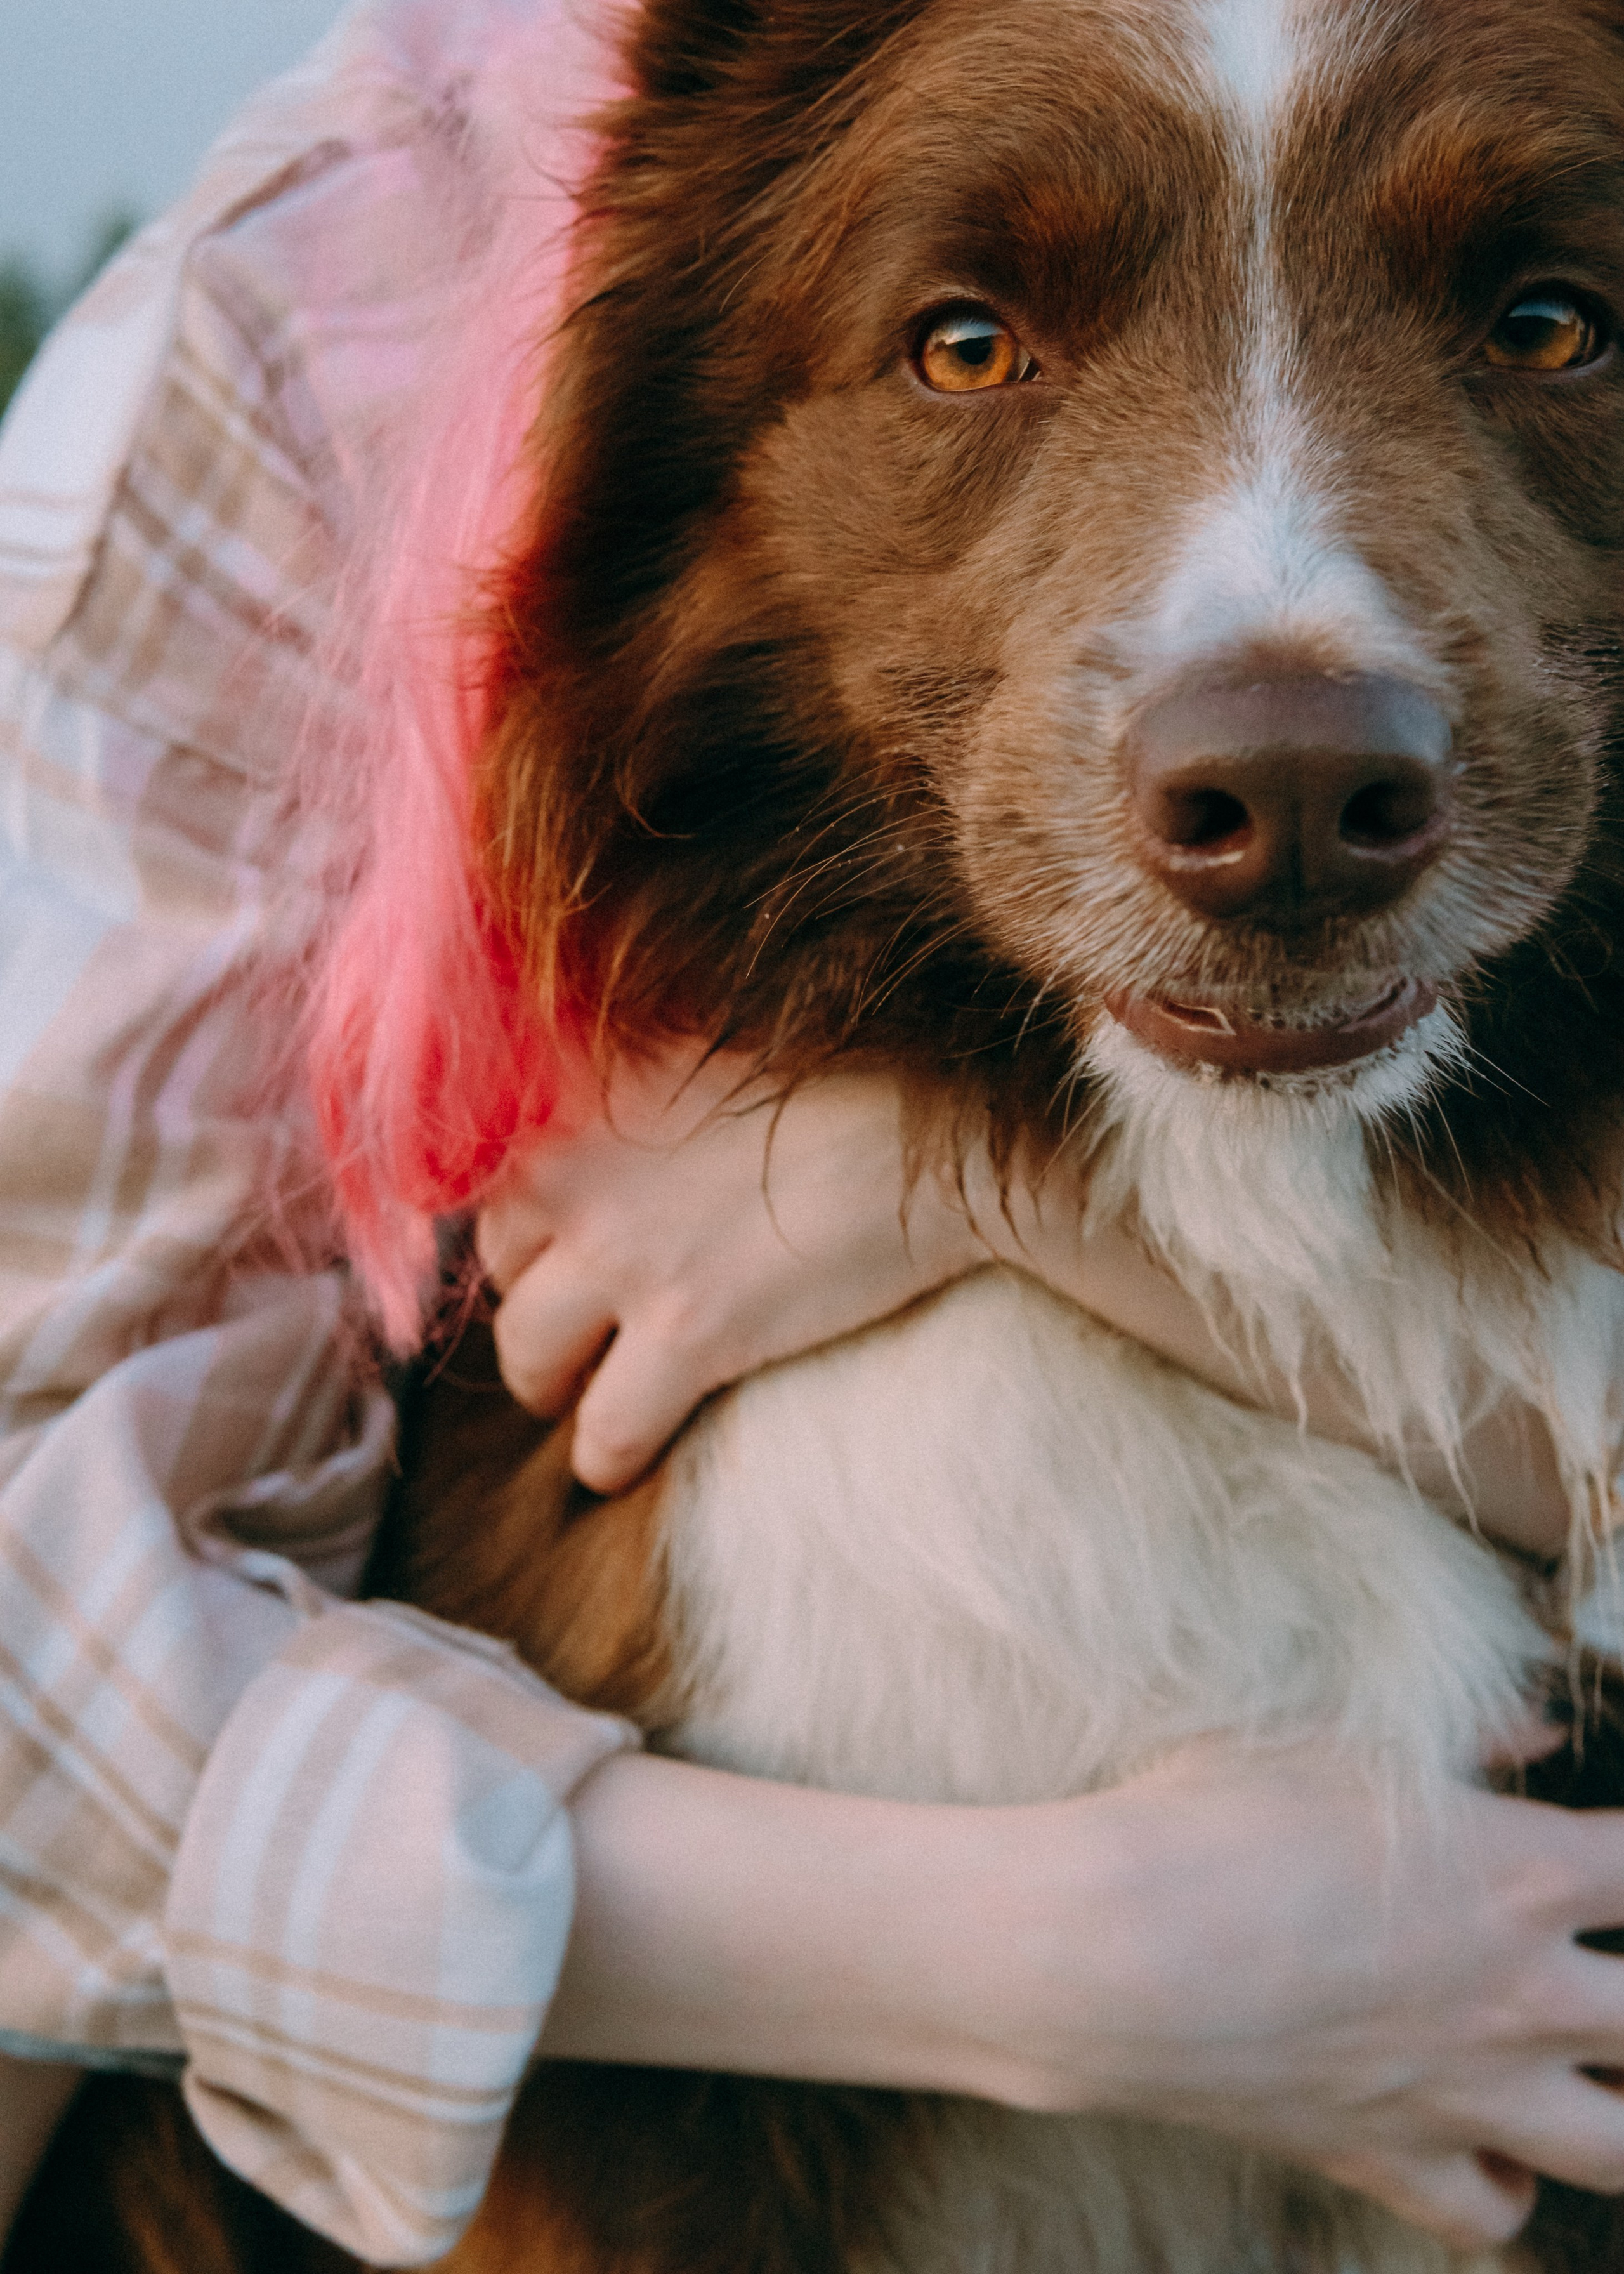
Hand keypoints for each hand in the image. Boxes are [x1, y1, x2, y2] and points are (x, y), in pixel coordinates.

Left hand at [476, 1049, 985, 1490]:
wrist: (934, 1129)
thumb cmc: (842, 1074)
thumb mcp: (699, 1046)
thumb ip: (621, 1087)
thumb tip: (582, 1138)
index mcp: (570, 1089)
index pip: (486, 1174)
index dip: (526, 1224)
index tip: (555, 1251)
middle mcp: (571, 1170)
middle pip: (499, 1268)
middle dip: (534, 1300)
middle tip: (577, 1326)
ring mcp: (622, 1256)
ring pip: (528, 1357)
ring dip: (550, 1386)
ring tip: (584, 1398)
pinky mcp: (685, 1332)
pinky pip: (605, 1430)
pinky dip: (606, 1457)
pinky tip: (622, 1463)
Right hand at [1004, 1738, 1623, 2248]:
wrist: (1119, 1948)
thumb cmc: (1218, 1817)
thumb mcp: (1336, 1737)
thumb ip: (1469, 1735)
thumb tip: (1543, 1729)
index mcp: (1523, 1873)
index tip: (1617, 1852)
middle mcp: (1520, 1994)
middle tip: (1597, 1971)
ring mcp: (1463, 2091)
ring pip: (1617, 2149)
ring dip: (1618, 2114)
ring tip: (1587, 2075)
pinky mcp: (1389, 2155)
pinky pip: (1492, 2211)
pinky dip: (1506, 2187)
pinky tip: (1493, 2148)